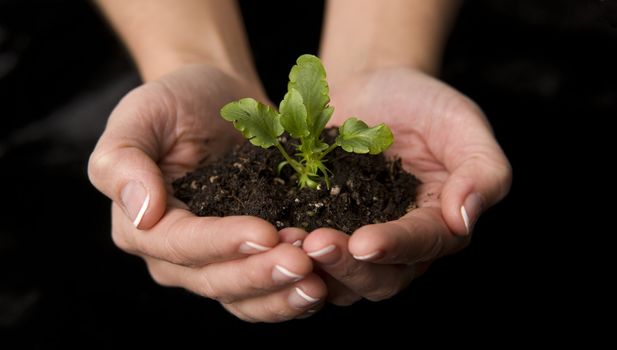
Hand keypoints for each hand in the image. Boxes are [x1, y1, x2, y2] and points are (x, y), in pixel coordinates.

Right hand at [88, 64, 325, 321]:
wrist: (218, 99)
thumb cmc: (176, 102)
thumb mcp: (141, 115)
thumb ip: (123, 160)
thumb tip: (142, 213)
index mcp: (143, 226)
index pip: (181, 245)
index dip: (222, 243)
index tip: (265, 233)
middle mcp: (176, 257)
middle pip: (216, 280)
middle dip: (260, 275)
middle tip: (302, 262)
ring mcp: (216, 262)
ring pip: (245, 297)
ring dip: (282, 293)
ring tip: (317, 279)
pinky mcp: (250, 259)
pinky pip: (269, 290)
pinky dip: (294, 291)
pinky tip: (325, 281)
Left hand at [302, 67, 511, 304]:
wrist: (373, 86)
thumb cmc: (423, 103)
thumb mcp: (462, 124)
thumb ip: (481, 171)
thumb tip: (463, 219)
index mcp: (439, 225)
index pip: (422, 246)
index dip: (394, 248)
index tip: (362, 242)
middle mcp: (400, 246)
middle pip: (380, 278)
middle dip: (346, 266)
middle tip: (312, 245)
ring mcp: (358, 241)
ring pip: (341, 280)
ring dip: (314, 269)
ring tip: (285, 246)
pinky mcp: (323, 229)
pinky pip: (308, 256)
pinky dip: (289, 254)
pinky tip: (268, 236)